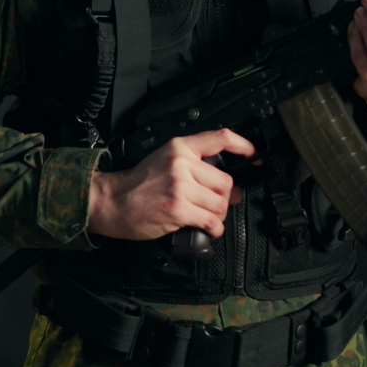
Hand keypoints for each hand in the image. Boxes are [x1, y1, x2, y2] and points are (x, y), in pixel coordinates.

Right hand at [88, 128, 255, 240]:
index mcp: (180, 147)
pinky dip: (214, 228)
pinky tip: (207, 227)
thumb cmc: (137, 183)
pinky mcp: (178, 208)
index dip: (244, 146)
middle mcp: (181, 163)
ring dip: (219, 214)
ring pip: (221, 202)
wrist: (112, 201)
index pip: (220, 138)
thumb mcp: (165, 159)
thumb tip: (225, 181)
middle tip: (215, 203)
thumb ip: (193, 164)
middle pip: (225, 180)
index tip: (254, 155)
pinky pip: (211, 220)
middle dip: (225, 196)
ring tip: (208, 216)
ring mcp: (180, 186)